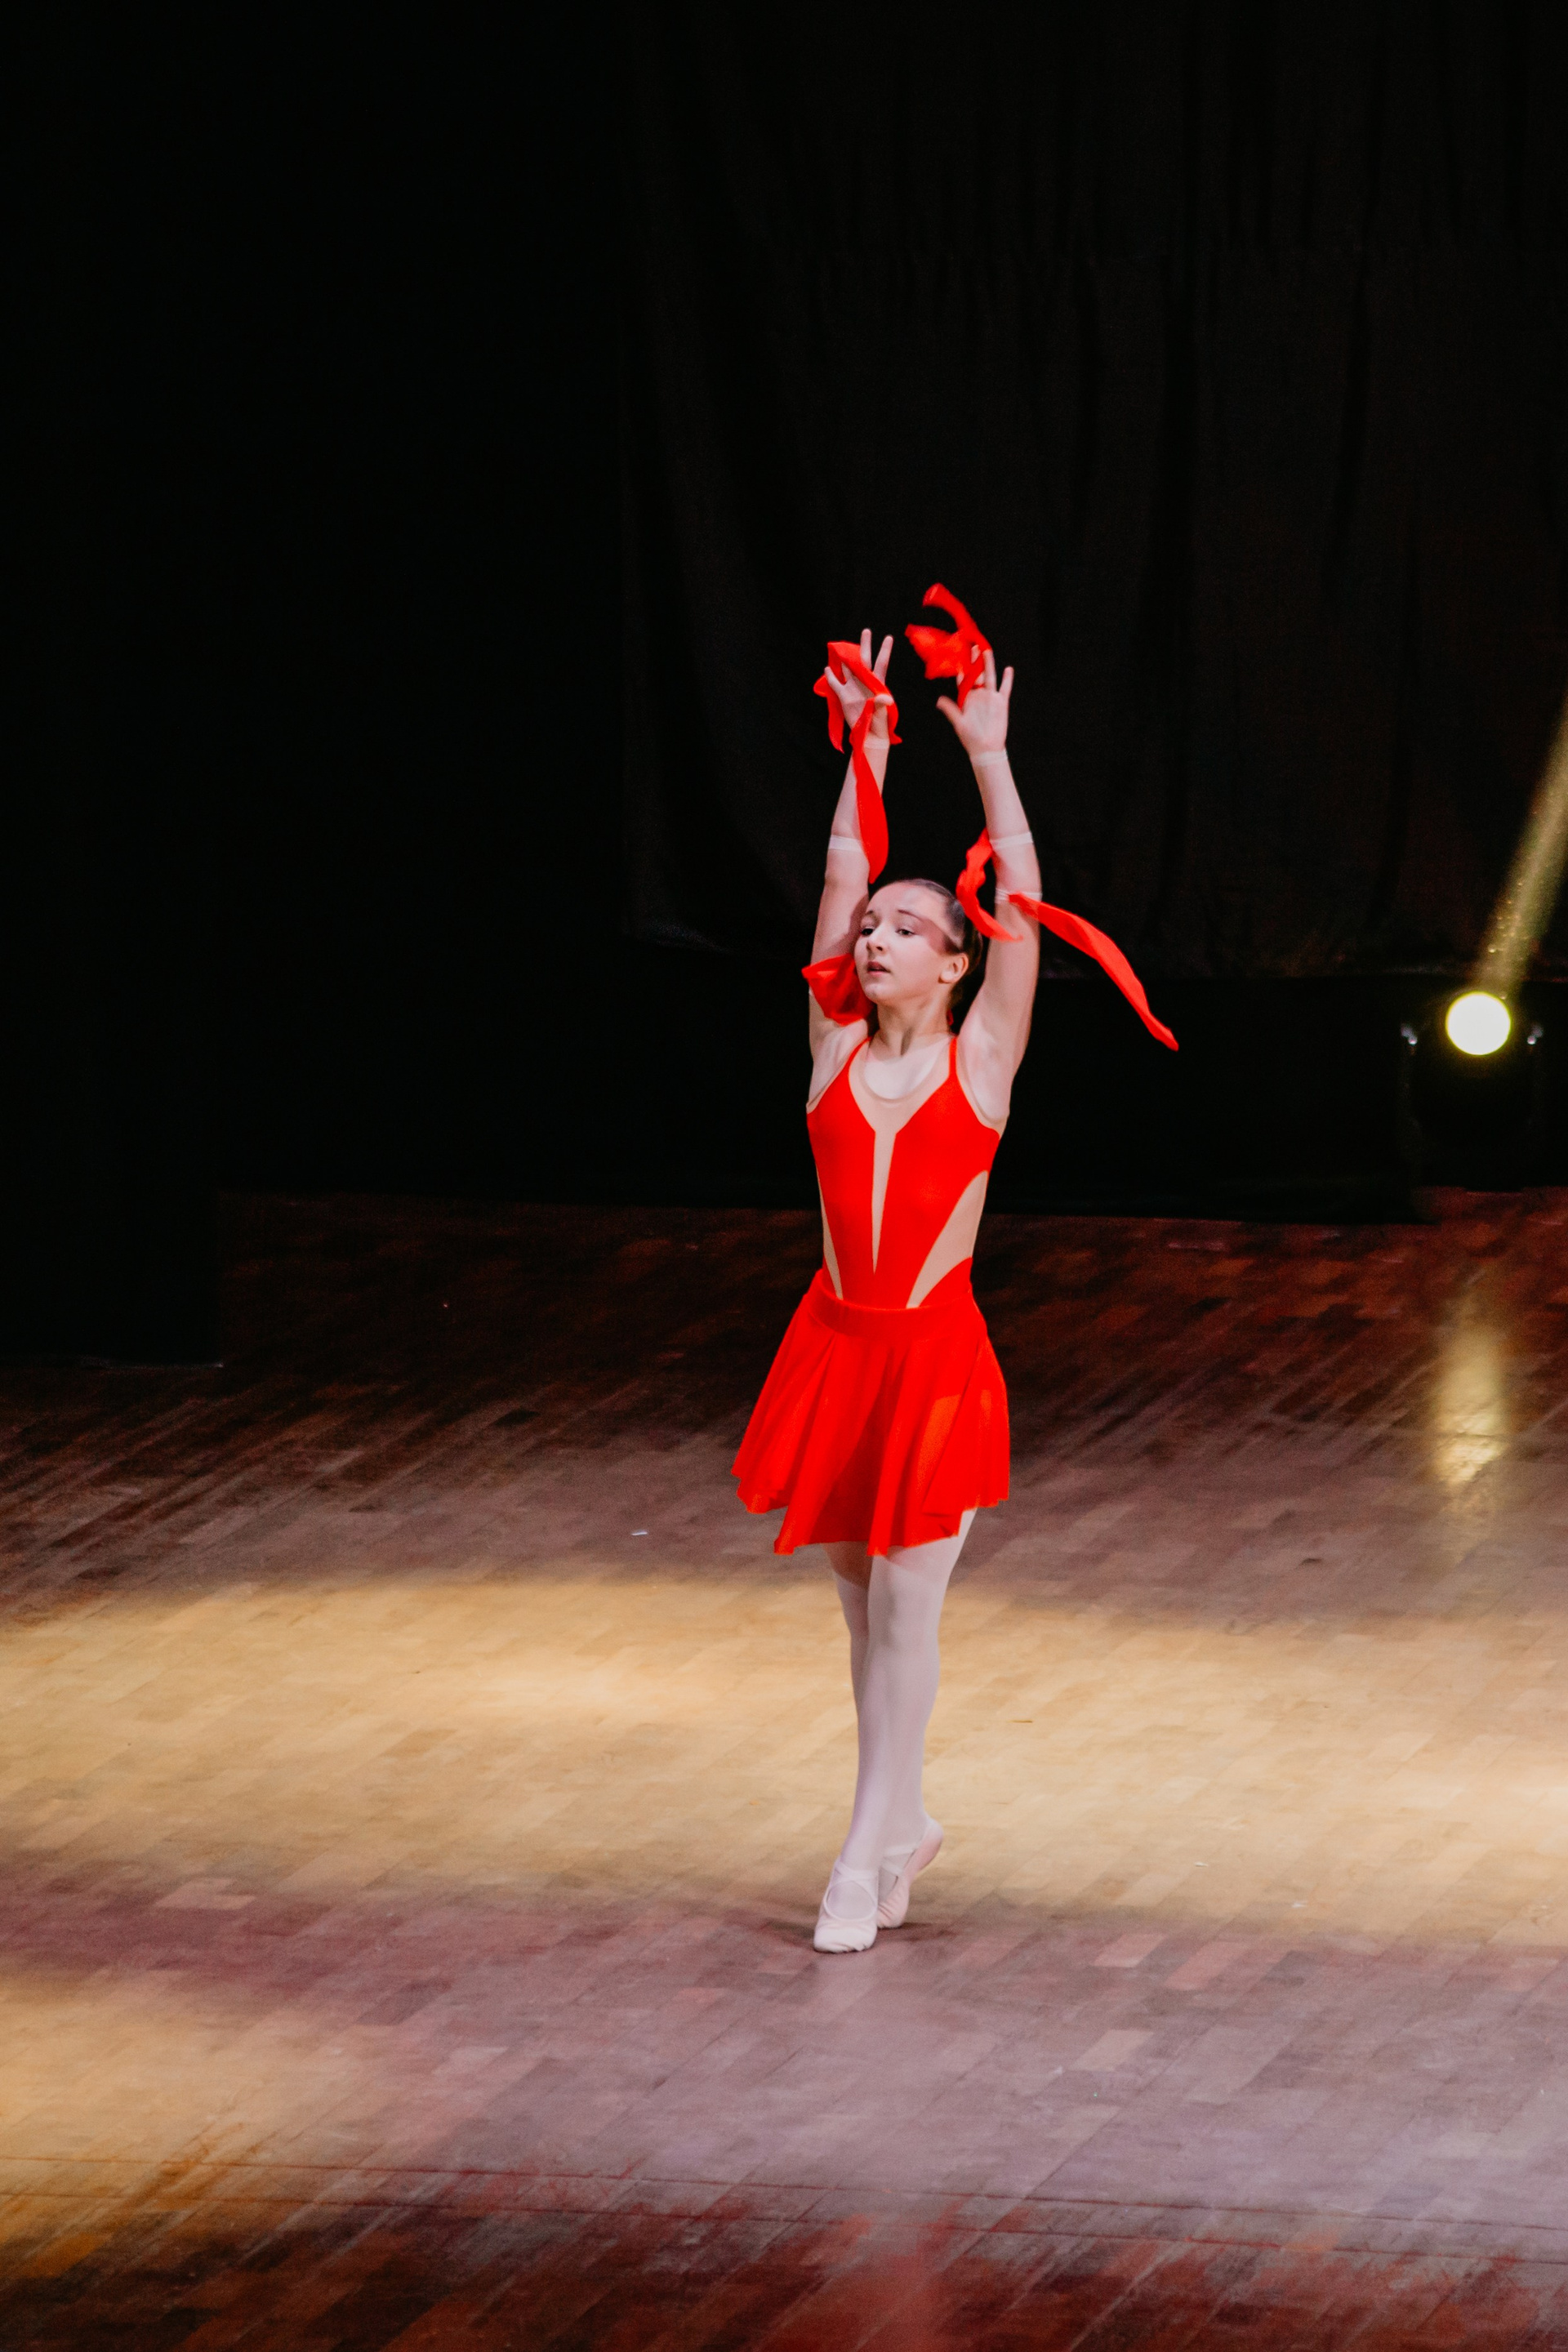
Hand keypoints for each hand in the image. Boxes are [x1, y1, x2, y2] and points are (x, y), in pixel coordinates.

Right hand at [823, 628, 894, 743]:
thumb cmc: (879, 723)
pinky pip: (836, 683)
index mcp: (877, 683)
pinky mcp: (844, 696)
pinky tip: (828, 668)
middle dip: (865, 645)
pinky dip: (831, 676)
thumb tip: (886, 698)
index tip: (889, 637)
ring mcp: (854, 687)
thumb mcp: (882, 712)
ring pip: (848, 668)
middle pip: (864, 660)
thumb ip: (882, 703)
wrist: (869, 734)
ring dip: (845, 658)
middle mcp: (865, 682)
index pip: (881, 663)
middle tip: (866, 630)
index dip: (884, 651)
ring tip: (841, 646)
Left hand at [937, 646, 1012, 758]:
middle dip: (974, 661)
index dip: (961, 668)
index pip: (963, 680)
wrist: (985, 749)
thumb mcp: (958, 722)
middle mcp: (978, 696)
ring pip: (989, 677)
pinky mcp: (1001, 703)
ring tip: (985, 650)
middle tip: (972, 645)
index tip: (957, 655)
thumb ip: (950, 710)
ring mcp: (990, 698)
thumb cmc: (970, 737)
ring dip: (987, 664)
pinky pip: (1004, 689)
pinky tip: (1008, 669)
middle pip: (976, 674)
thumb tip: (938, 699)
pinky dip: (1007, 679)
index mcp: (967, 699)